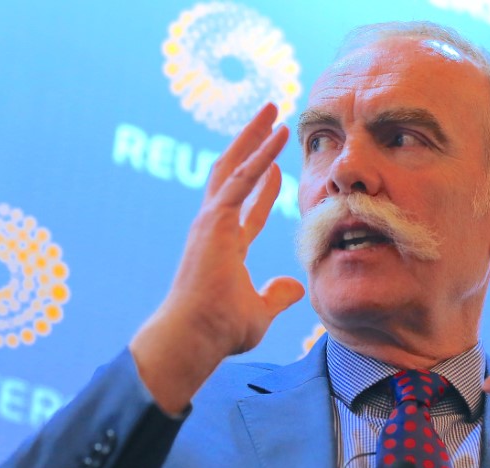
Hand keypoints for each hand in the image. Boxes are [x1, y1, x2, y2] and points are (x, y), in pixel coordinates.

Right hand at [130, 104, 304, 412]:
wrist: (194, 337)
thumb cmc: (218, 330)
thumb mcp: (259, 311)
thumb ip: (276, 295)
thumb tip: (295, 285)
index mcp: (224, 246)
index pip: (248, 209)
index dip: (264, 188)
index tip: (277, 169)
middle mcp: (214, 227)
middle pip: (235, 175)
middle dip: (253, 146)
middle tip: (271, 118)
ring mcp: (211, 220)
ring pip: (234, 165)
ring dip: (254, 135)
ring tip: (273, 109)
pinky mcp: (213, 219)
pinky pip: (241, 178)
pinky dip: (259, 153)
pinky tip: (277, 133)